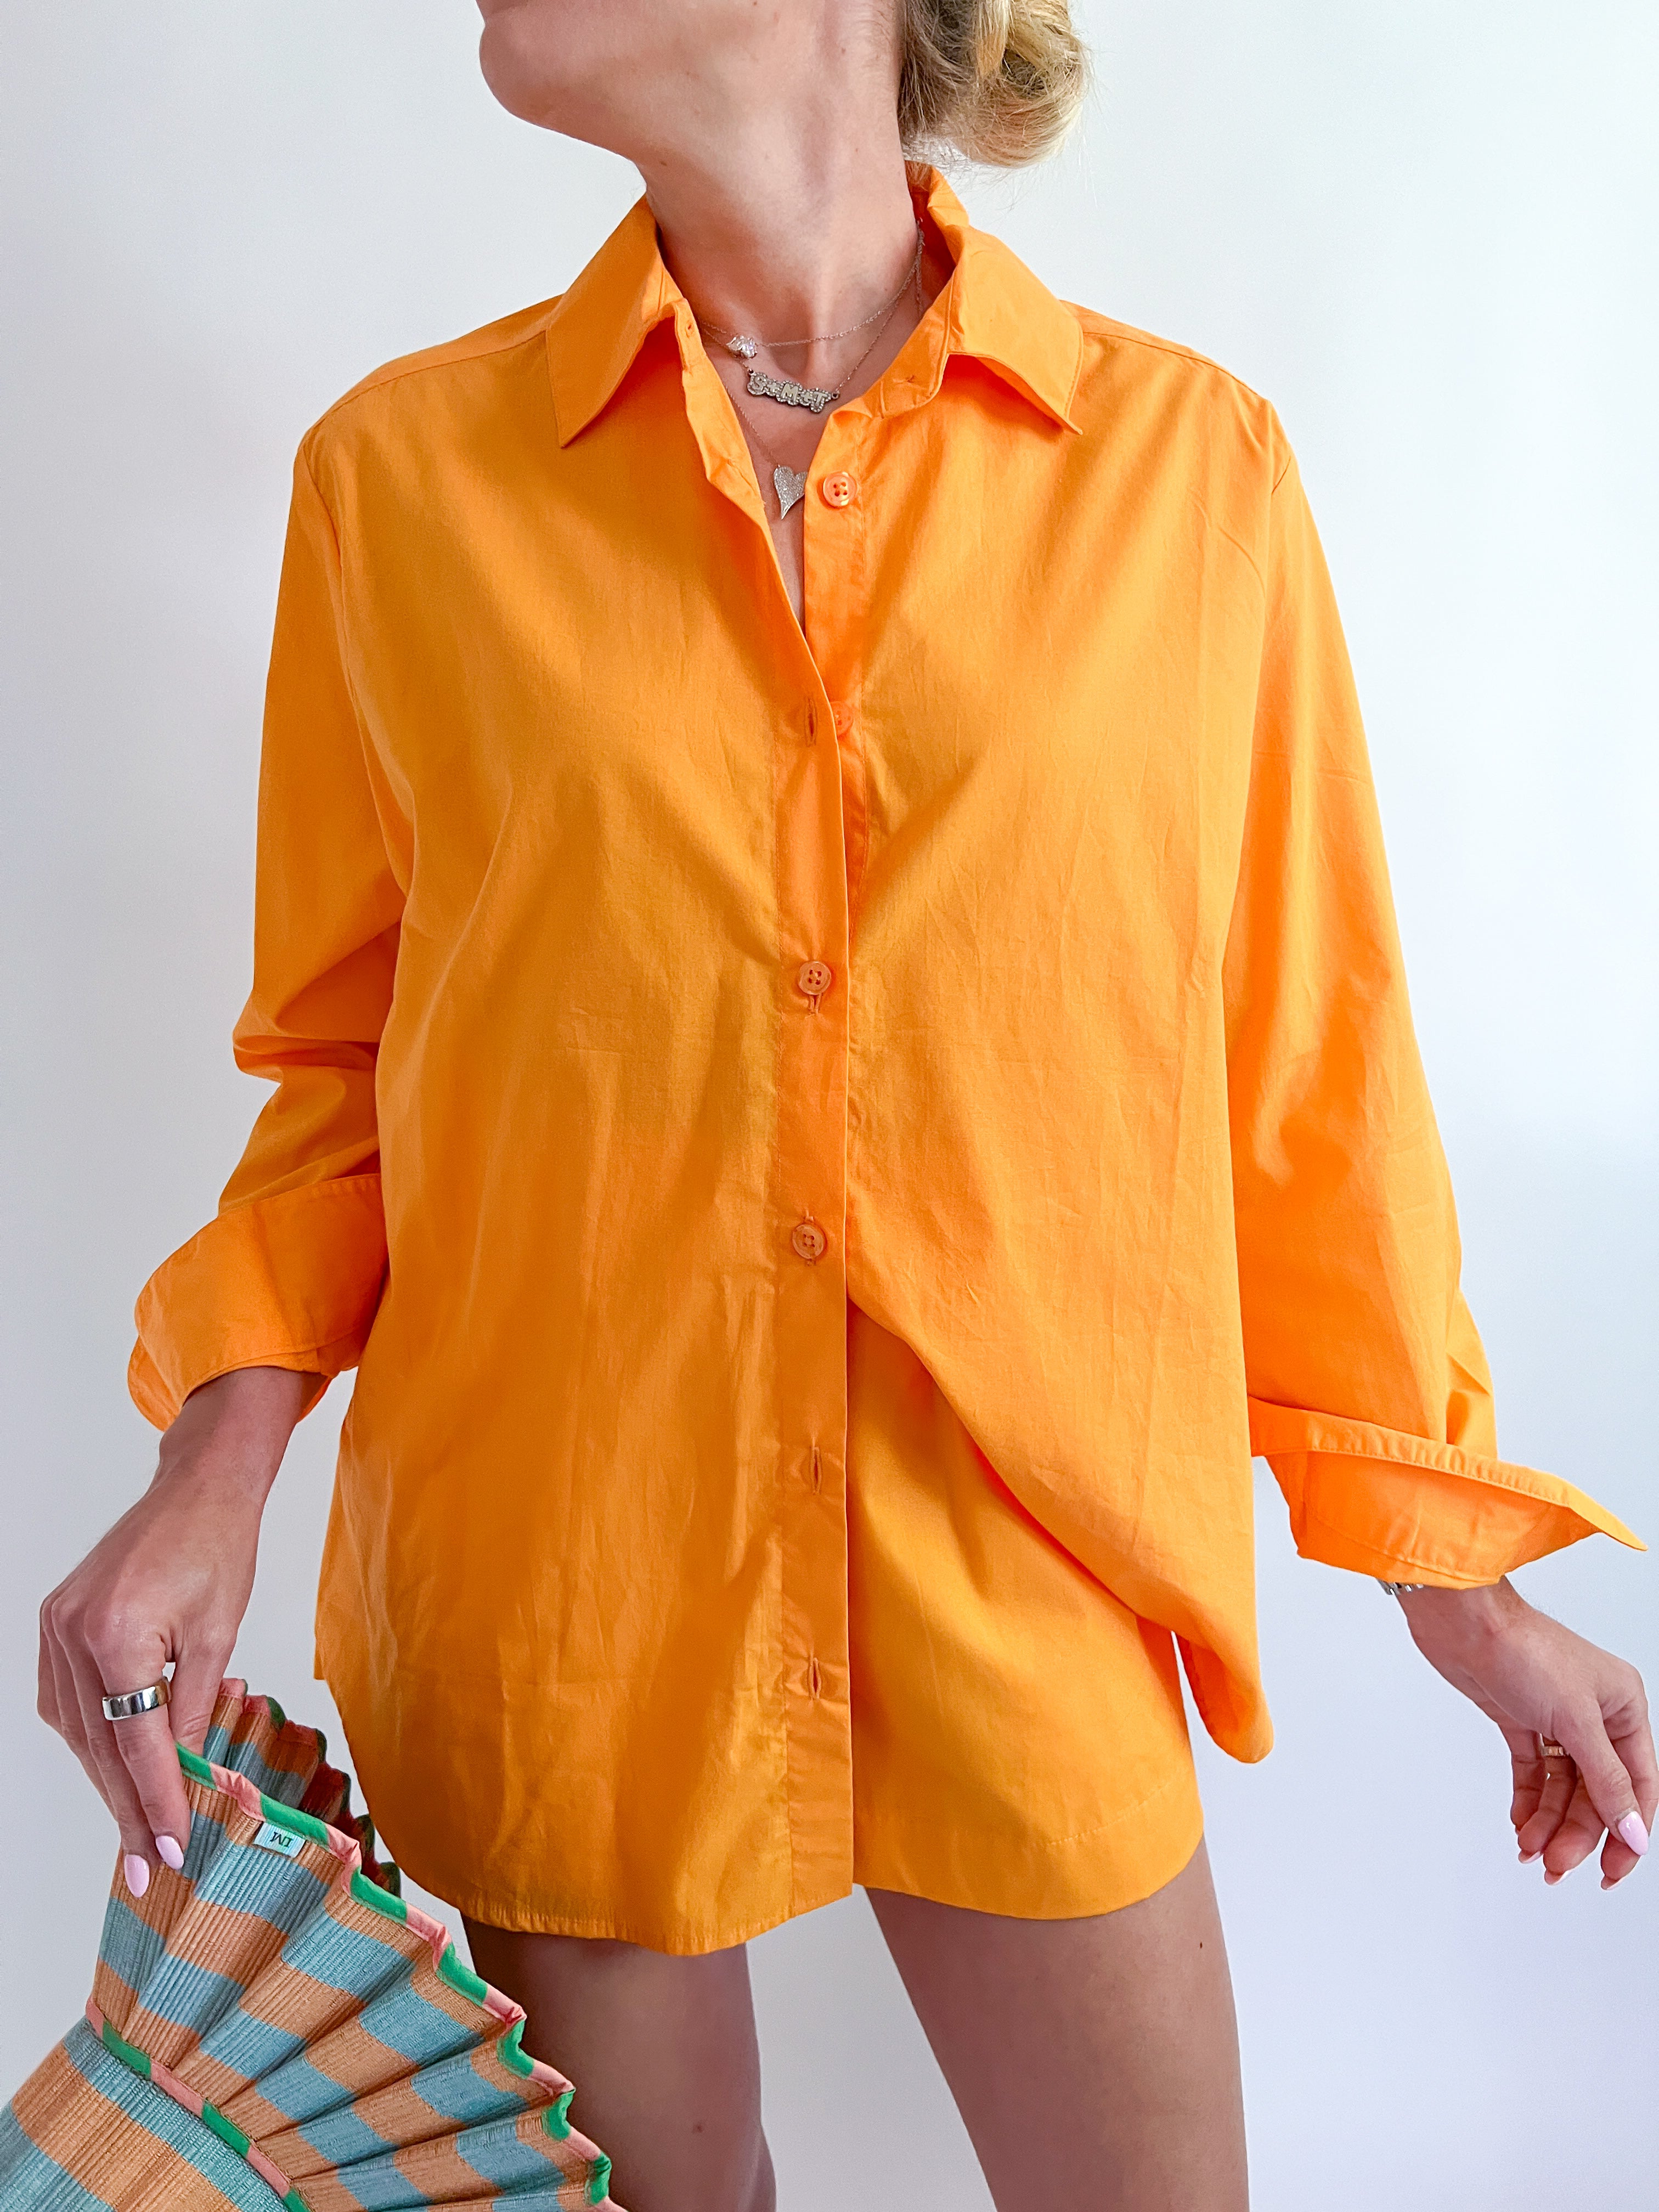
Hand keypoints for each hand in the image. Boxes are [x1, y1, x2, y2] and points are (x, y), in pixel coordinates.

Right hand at [36, 1366, 314, 1898]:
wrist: (199, 1489)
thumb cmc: (219, 1549)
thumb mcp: (217, 1638)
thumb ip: (191, 1712)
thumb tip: (182, 1778)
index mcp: (115, 1635)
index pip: (136, 1743)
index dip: (154, 1802)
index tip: (169, 1851)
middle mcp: (72, 1634)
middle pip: (100, 1745)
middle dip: (126, 1807)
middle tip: (146, 1865)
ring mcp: (55, 1628)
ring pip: (79, 1729)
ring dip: (107, 1779)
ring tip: (137, 1828)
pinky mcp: (56, 1622)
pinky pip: (68, 1700)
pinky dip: (93, 1736)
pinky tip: (115, 1767)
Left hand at [1397, 1577, 1654, 1888]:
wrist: (1463, 1622)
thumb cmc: (1524, 1648)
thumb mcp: (1576, 1719)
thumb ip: (1605, 1780)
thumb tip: (1633, 1829)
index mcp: (1624, 1708)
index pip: (1637, 1785)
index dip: (1628, 1832)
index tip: (1613, 1872)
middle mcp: (1595, 1715)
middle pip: (1596, 1792)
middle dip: (1576, 1832)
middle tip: (1556, 1865)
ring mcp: (1556, 1719)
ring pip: (1563, 1788)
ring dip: (1548, 1823)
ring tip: (1532, 1852)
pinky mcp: (1521, 1721)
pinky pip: (1533, 1774)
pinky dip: (1528, 1803)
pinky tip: (1521, 1827)